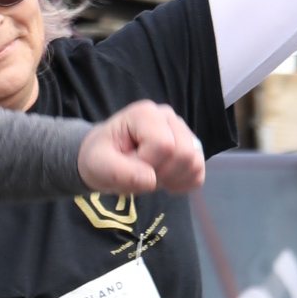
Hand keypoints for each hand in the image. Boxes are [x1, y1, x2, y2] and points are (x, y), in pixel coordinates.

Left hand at [77, 101, 205, 200]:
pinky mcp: (191, 148)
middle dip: (161, 173)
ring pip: (195, 163)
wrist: (106, 159)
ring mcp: (183, 131)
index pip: (163, 145)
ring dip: (172, 179)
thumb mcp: (98, 165)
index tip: (128, 165)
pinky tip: (164, 180)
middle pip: (184, 153)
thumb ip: (119, 172)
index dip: (147, 164)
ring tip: (151, 176)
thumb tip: (151, 179)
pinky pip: (198, 173)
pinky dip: (182, 183)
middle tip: (140, 174)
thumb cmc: (101, 157)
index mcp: (145, 114)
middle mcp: (168, 117)